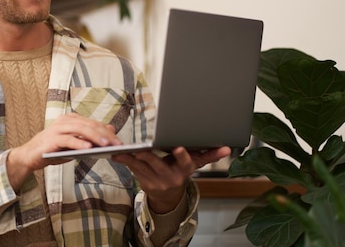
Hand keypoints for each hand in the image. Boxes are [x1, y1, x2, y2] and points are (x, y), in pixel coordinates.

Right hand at [6, 113, 121, 189]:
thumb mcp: (73, 144)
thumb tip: (110, 131)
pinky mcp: (51, 139)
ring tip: (107, 145)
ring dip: (95, 137)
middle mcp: (64, 121)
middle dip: (105, 134)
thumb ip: (88, 137)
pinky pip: (68, 140)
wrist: (29, 156)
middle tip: (117, 143)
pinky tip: (88, 148)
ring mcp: (57, 129)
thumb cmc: (53, 150)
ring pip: (80, 129)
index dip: (107, 131)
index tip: (120, 141)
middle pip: (89, 125)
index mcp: (70, 119)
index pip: (93, 123)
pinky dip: (79, 143)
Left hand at [112, 146, 230, 212]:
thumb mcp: (196, 165)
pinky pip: (134, 170)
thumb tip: (227, 148)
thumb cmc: (180, 172)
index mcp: (184, 170)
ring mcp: (157, 181)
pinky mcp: (144, 182)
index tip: (178, 148)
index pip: (185, 163)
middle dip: (150, 157)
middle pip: (159, 165)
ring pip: (142, 168)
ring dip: (131, 159)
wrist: (169, 196)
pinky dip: (125, 162)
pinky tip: (116, 155)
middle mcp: (171, 177)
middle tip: (141, 149)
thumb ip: (209, 155)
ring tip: (122, 150)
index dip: (182, 156)